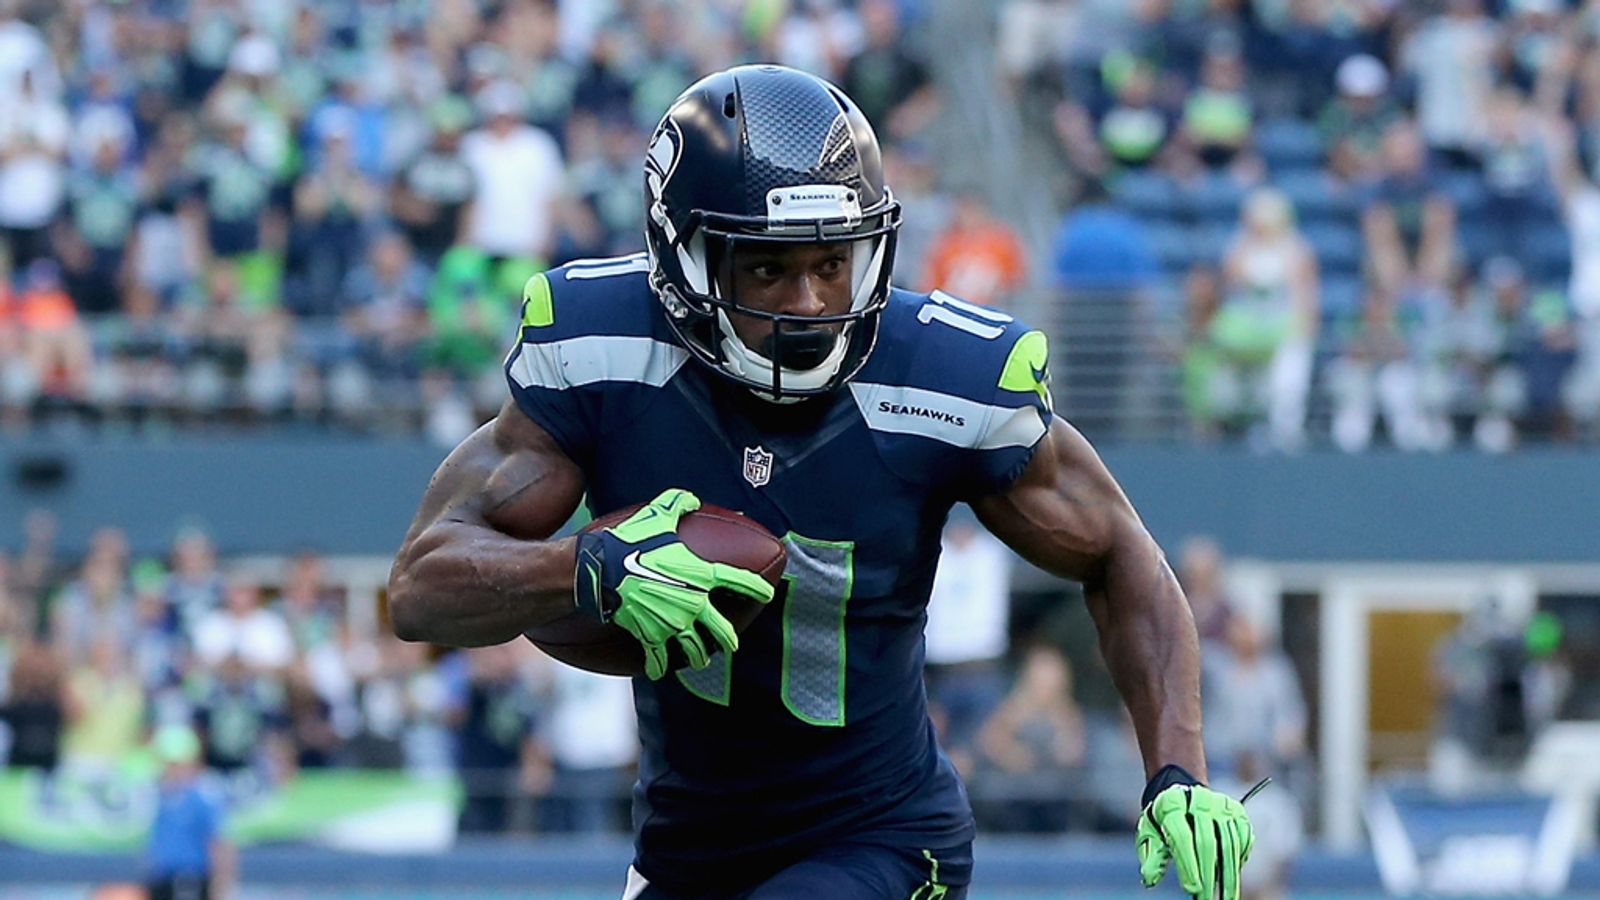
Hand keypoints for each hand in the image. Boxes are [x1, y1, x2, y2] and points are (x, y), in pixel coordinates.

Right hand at [574, 488, 774, 679]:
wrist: (604, 570)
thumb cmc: (632, 541)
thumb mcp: (658, 515)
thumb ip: (678, 504)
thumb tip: (692, 499)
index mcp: (700, 575)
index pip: (739, 582)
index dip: (756, 588)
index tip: (767, 594)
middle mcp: (693, 604)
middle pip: (722, 630)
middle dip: (728, 639)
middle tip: (731, 644)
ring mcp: (673, 624)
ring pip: (694, 651)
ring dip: (697, 657)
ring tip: (699, 659)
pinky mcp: (651, 637)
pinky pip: (658, 659)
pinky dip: (658, 667)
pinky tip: (658, 671)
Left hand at [1136, 769, 1254, 898]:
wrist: (1181, 791)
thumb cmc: (1163, 820)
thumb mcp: (1150, 833)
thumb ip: (1151, 856)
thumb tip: (1149, 879)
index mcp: (1172, 804)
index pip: (1181, 837)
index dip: (1187, 865)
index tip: (1191, 890)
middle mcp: (1198, 800)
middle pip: (1207, 842)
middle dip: (1208, 875)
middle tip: (1206, 899)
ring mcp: (1220, 804)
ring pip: (1229, 843)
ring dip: (1229, 874)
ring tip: (1227, 898)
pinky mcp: (1236, 810)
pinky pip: (1243, 838)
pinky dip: (1239, 859)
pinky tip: (1232, 875)